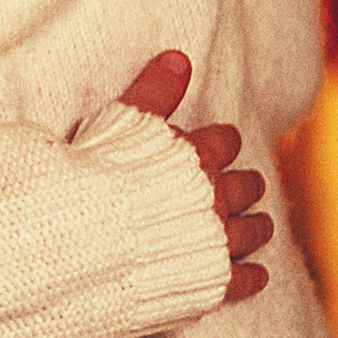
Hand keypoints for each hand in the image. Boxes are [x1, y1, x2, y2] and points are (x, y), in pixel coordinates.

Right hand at [115, 51, 274, 300]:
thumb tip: (178, 57)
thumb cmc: (93, 176)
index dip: (219, 142)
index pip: (226, 141)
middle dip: (243, 183)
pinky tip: (251, 273)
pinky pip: (248, 279)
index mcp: (197, 157)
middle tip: (235, 187)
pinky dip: (252, 275)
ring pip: (257, 230)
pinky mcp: (212, 281)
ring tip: (252, 225)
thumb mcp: (119, 123)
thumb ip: (153, 91)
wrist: (80, 238)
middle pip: (249, 184)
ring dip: (256, 225)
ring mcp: (218, 242)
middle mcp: (217, 197)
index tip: (213, 147)